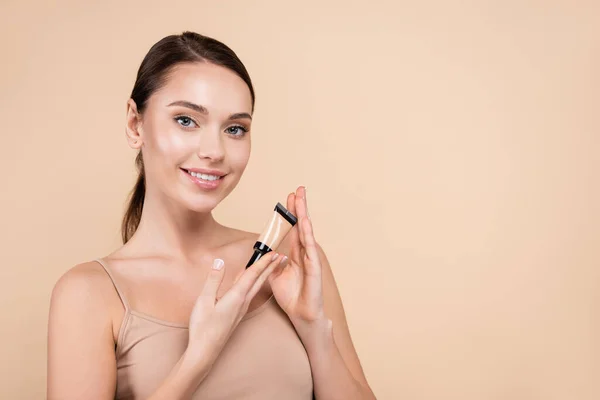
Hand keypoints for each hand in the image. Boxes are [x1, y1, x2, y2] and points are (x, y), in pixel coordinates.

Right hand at [187, 252, 285, 365]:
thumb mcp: (204, 300)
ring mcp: (242, 309)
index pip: (252, 275)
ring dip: (265, 275)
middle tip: (281, 256)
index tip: (273, 252)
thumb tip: (219, 262)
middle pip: (260, 280)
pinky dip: (255, 283)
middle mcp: (243, 302)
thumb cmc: (203, 327)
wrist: (205, 351)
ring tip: (272, 266)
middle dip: (270, 267)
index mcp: (236, 296)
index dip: (263, 262)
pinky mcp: (238, 313)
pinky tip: (252, 282)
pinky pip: (250, 294)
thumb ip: (213, 280)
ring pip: (256, 287)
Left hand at [268, 186, 327, 331]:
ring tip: (301, 199)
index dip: (290, 213)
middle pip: (301, 225)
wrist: (301, 315)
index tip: (288, 198)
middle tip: (298, 189)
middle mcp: (304, 253)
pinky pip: (310, 248)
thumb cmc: (291, 296)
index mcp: (295, 254)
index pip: (293, 228)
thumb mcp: (273, 276)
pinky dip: (307, 234)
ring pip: (306, 232)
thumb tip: (262, 252)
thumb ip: (269, 262)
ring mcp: (310, 259)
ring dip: (304, 215)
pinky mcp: (314, 268)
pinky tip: (304, 222)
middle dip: (299, 207)